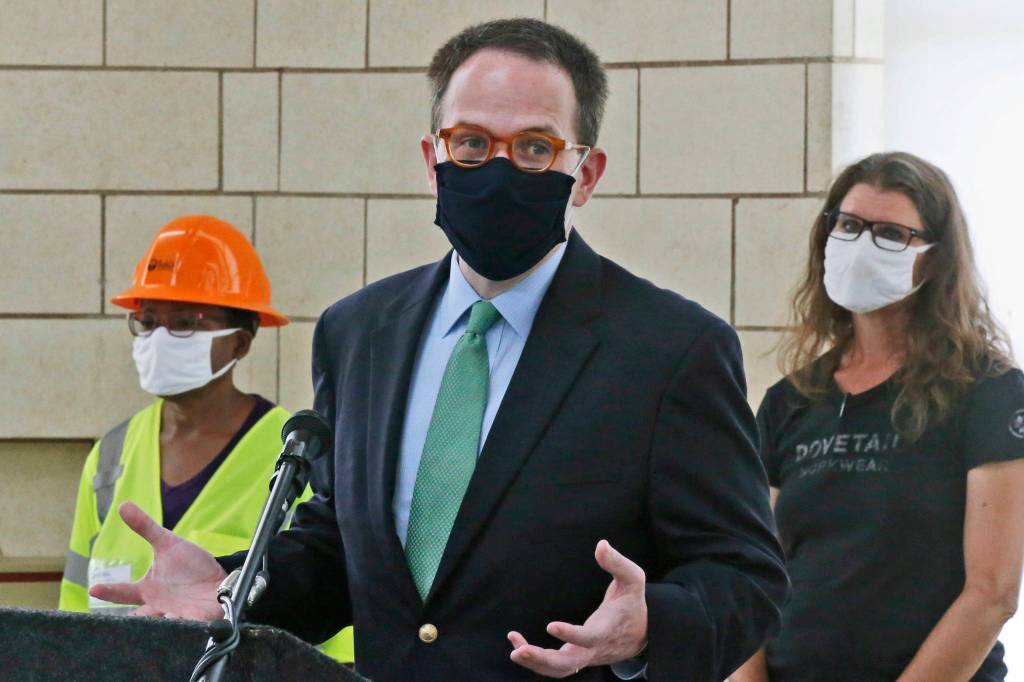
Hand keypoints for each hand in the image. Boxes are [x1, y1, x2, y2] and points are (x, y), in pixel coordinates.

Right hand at [88, 501, 225, 619]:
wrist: (218, 579)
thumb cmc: (191, 565)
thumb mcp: (167, 543)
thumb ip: (145, 527)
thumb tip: (123, 504)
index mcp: (147, 590)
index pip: (123, 593)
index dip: (109, 591)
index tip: (94, 588)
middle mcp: (157, 606)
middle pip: (138, 617)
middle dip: (132, 619)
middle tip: (120, 622)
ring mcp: (174, 615)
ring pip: (159, 625)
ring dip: (159, 622)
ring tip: (162, 615)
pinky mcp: (192, 622)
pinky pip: (184, 628)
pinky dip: (181, 626)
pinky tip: (182, 621)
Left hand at [508, 540, 647, 677]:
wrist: (643, 634)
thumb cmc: (633, 602)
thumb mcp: (633, 579)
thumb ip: (617, 562)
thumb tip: (601, 544)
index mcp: (607, 629)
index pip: (589, 638)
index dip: (571, 635)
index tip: (550, 626)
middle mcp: (594, 648)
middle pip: (569, 664)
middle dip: (543, 660)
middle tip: (520, 651)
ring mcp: (585, 656)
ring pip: (560, 669)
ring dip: (536, 663)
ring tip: (514, 650)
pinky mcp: (577, 658)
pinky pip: (555, 666)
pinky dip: (536, 660)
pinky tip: (517, 643)